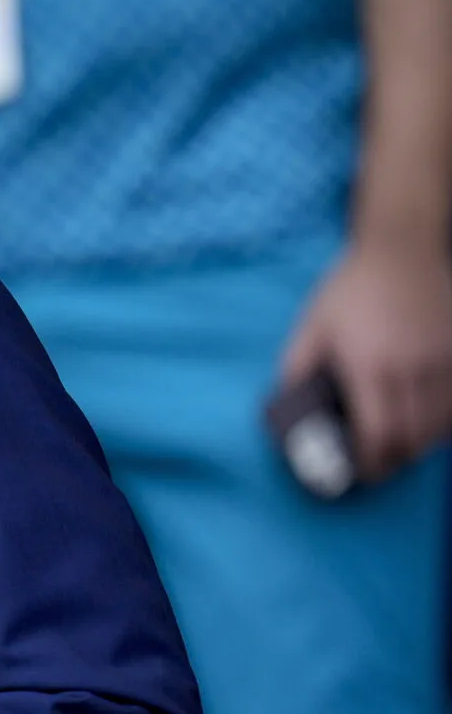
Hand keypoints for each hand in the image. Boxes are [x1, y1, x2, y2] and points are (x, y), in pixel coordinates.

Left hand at [282, 242, 451, 480]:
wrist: (401, 251)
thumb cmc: (350, 290)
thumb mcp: (312, 326)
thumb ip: (296, 368)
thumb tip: (287, 406)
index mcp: (370, 367)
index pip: (378, 435)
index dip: (371, 464)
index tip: (361, 472)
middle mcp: (412, 370)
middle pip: (413, 441)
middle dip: (394, 461)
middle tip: (376, 464)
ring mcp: (444, 364)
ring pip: (441, 428)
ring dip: (419, 444)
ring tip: (397, 444)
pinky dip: (442, 423)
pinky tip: (424, 421)